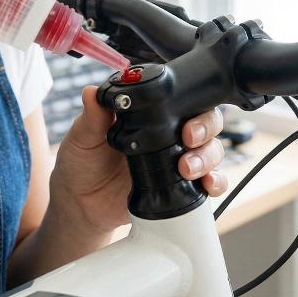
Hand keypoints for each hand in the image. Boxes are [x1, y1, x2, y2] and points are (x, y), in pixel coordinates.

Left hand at [49, 86, 226, 234]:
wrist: (81, 204)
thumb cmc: (81, 161)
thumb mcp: (82, 136)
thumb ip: (91, 117)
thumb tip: (91, 92)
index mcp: (147, 114)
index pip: (178, 98)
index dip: (190, 100)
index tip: (180, 116)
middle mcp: (167, 132)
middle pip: (205, 120)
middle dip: (205, 128)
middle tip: (188, 139)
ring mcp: (176, 158)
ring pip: (212, 149)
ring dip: (208, 156)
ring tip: (187, 168)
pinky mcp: (180, 186)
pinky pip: (210, 182)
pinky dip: (216, 182)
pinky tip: (207, 185)